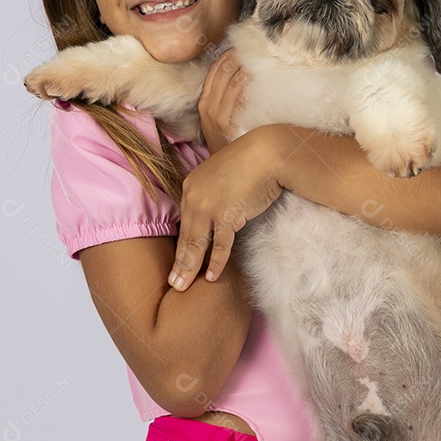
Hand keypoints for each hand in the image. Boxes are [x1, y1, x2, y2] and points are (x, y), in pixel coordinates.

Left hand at [168, 126, 286, 291]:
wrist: (267, 154)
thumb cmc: (250, 164)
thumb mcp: (222, 176)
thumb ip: (213, 193)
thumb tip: (215, 213)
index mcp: (190, 186)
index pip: (183, 222)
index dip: (181, 244)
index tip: (177, 260)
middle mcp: (194, 196)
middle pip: (185, 236)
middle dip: (178, 263)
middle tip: (173, 283)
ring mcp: (208, 206)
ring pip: (196, 244)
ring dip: (190, 268)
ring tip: (183, 287)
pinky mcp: (226, 215)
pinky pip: (219, 244)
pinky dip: (215, 262)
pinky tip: (212, 276)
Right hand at [197, 49, 250, 153]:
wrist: (221, 166)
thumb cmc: (223, 138)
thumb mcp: (216, 116)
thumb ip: (223, 97)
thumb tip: (239, 74)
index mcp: (204, 102)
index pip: (214, 70)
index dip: (227, 56)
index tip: (239, 48)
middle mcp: (209, 106)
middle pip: (223, 72)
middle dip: (238, 57)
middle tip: (252, 49)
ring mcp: (219, 116)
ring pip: (233, 82)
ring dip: (246, 68)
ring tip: (258, 61)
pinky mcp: (229, 125)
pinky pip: (241, 100)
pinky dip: (249, 87)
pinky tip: (258, 80)